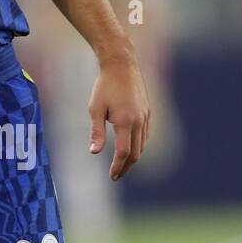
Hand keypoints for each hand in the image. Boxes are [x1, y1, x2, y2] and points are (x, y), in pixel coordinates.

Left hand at [86, 48, 150, 180]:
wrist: (121, 65)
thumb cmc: (104, 87)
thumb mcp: (95, 109)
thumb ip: (96, 132)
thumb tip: (94, 153)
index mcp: (125, 122)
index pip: (124, 152)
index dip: (118, 166)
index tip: (112, 177)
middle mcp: (139, 121)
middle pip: (136, 153)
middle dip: (126, 166)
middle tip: (116, 175)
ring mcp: (146, 117)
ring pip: (142, 145)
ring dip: (133, 157)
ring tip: (121, 164)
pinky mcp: (148, 112)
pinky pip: (145, 134)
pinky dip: (138, 145)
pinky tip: (130, 147)